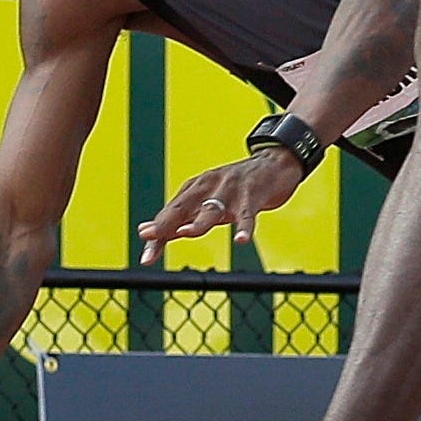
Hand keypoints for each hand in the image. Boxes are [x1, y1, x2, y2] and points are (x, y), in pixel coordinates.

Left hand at [139, 150, 306, 263]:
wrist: (274, 163)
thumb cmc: (236, 188)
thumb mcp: (207, 201)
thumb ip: (180, 218)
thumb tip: (147, 234)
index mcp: (195, 189)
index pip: (170, 213)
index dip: (157, 233)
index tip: (145, 257)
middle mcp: (209, 187)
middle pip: (183, 208)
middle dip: (166, 223)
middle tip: (150, 238)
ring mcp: (231, 190)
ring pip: (212, 209)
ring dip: (199, 221)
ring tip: (186, 233)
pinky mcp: (253, 195)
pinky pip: (248, 214)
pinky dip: (244, 227)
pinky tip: (241, 240)